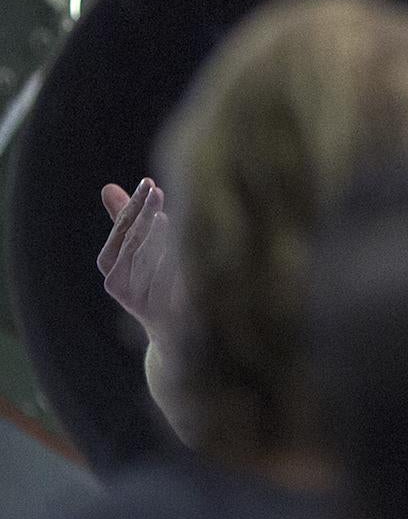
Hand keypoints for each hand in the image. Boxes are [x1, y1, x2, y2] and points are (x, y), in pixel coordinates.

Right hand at [98, 177, 185, 338]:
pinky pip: (170, 285)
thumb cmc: (158, 283)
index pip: (120, 233)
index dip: (132, 208)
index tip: (148, 182)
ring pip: (149, 265)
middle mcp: (121, 287)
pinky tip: (189, 245)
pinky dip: (177, 264)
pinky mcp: (166, 314)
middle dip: (144, 217)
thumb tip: (107, 187)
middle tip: (159, 191)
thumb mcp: (140, 253)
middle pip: (132, 246)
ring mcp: (142, 302)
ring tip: (168, 217)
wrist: (177, 336)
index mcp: (112, 270)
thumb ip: (126, 223)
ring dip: (158, 239)